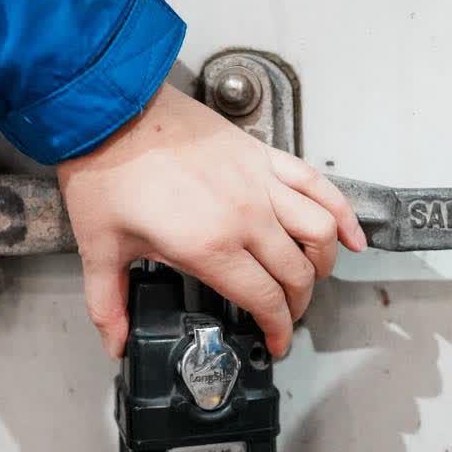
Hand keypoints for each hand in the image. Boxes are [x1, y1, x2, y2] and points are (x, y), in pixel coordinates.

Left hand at [56, 84, 365, 358]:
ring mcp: (260, 184)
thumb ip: (108, 303)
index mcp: (209, 247)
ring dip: (324, 262)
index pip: (265, 300)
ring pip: (319, 232)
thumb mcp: (100, 247)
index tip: (276, 342)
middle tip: (285, 315)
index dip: (278, 330)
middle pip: (297, 274)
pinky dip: (342, 212)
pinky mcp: (264, 156)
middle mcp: (245, 218)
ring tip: (312, 277)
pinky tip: (351, 235)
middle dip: (298, 304)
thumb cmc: (107, 170)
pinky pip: (318, 185)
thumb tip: (117, 343)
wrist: (113, 109)